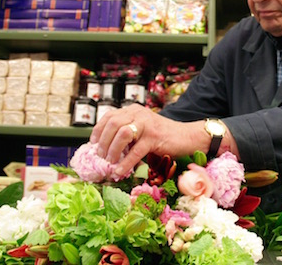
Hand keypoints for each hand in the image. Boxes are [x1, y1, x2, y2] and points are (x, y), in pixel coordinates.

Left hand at [89, 103, 207, 176]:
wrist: (188, 137)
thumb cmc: (164, 137)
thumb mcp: (143, 130)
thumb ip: (128, 134)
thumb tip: (105, 149)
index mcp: (134, 110)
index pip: (110, 116)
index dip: (98, 130)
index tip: (92, 143)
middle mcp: (139, 114)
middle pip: (113, 124)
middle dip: (103, 142)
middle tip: (100, 156)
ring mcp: (147, 124)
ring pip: (122, 134)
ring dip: (112, 151)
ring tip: (109, 163)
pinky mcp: (154, 137)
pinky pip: (135, 151)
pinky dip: (125, 163)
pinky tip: (119, 171)